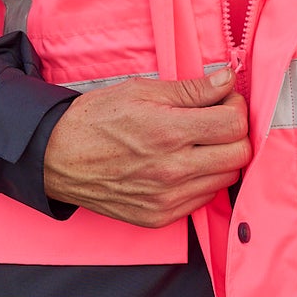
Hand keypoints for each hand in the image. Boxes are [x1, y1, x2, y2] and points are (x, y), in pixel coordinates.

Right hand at [43, 68, 250, 225]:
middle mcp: (173, 170)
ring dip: (222, 158)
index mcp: (168, 132)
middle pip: (239, 155)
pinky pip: (204, 199)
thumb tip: (227, 80)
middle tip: (218, 120)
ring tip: (199, 142)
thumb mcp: (140, 91)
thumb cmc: (95, 120)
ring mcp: (168, 198)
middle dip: (235, 132)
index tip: (225, 100)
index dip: (236, 107)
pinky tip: (184, 164)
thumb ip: (191, 89)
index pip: (235, 124)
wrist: (57, 158)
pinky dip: (203, 180)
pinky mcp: (160, 216)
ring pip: (226, 179)